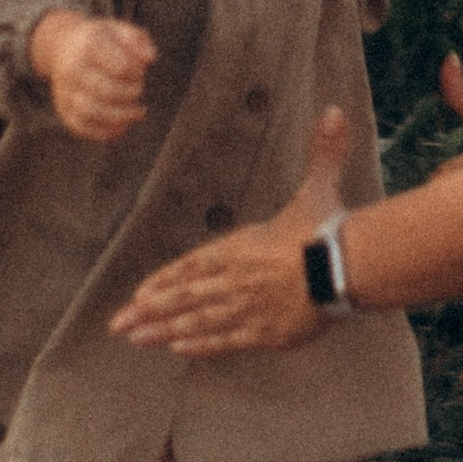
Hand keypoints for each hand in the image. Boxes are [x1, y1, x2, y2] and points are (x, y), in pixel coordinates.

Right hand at [31, 11, 155, 141]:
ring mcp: (65, 92)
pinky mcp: (64, 110)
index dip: (136, 72)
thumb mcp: (119, 30)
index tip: (140, 70)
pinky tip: (123, 127)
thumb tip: (150, 58)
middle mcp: (72, 69)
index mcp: (88, 46)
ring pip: (91, 111)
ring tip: (138, 113)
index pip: (120, 66)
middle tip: (139, 89)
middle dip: (129, 94)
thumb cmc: (101, 40)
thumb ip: (137, 40)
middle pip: (105, 90)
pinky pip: (82, 127)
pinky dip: (105, 132)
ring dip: (121, 116)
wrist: (63, 47)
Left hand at [111, 107, 349, 355]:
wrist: (345, 266)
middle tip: (117, 325)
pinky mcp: (265, 334)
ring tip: (137, 340)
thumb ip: (321, 152)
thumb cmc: (329, 227)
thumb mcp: (318, 187)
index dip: (165, 280)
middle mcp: (235, 279)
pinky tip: (180, 351)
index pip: (194, 265)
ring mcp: (247, 309)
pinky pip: (226, 342)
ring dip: (164, 332)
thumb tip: (332, 110)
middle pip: (185, 297)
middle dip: (149, 312)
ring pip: (197, 322)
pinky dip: (202, 346)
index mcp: (240, 247)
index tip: (139, 293)